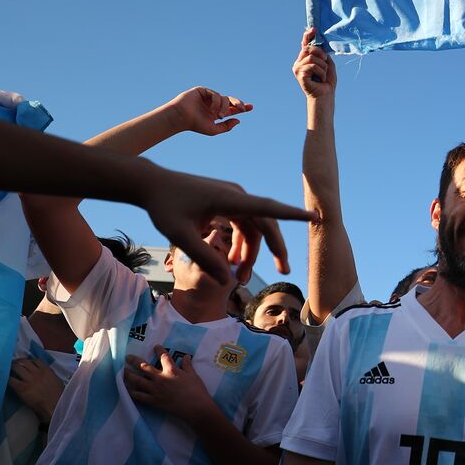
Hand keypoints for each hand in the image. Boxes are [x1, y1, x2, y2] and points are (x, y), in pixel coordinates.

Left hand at [7, 356, 63, 422]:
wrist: (54, 406)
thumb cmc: (58, 395)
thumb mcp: (56, 380)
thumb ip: (49, 374)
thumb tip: (42, 371)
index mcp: (46, 370)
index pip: (35, 360)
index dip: (29, 360)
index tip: (25, 362)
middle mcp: (37, 373)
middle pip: (24, 362)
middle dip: (17, 362)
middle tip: (13, 364)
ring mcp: (29, 380)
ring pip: (16, 367)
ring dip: (11, 368)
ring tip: (8, 370)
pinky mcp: (21, 388)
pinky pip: (11, 379)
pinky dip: (8, 378)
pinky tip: (7, 379)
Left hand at [124, 345, 214, 422]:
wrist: (196, 408)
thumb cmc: (197, 390)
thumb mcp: (194, 375)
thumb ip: (187, 365)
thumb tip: (186, 356)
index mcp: (171, 370)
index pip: (164, 356)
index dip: (159, 350)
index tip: (156, 346)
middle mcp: (160, 378)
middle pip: (144, 367)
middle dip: (134, 360)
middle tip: (127, 357)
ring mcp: (155, 390)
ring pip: (137, 380)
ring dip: (129, 375)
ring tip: (124, 371)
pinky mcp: (153, 401)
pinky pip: (139, 396)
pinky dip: (132, 392)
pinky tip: (128, 389)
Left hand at [135, 164, 313, 284]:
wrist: (150, 184)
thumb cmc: (163, 207)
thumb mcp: (179, 236)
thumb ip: (203, 257)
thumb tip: (226, 280)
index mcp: (229, 199)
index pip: (268, 208)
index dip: (292, 214)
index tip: (315, 216)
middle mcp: (236, 196)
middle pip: (265, 224)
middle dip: (273, 249)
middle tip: (282, 272)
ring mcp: (232, 198)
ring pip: (253, 228)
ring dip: (250, 252)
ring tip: (239, 277)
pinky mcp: (225, 202)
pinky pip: (242, 225)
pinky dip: (240, 244)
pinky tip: (230, 262)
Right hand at [166, 87, 252, 136]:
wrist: (181, 117)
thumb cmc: (195, 124)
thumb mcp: (214, 129)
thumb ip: (226, 126)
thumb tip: (239, 120)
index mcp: (217, 112)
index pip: (232, 109)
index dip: (241, 107)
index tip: (251, 107)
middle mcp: (214, 104)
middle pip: (231, 101)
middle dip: (238, 104)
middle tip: (242, 108)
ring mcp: (208, 97)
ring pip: (224, 99)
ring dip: (224, 107)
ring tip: (219, 115)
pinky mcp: (203, 90)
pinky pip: (215, 94)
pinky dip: (216, 102)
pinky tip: (212, 109)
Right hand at [294, 27, 336, 101]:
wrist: (325, 96)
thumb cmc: (326, 81)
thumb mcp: (327, 64)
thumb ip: (322, 54)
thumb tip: (319, 44)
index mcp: (305, 59)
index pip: (304, 44)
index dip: (308, 35)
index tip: (314, 29)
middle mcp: (299, 62)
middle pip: (308, 48)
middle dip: (320, 53)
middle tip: (325, 62)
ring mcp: (298, 68)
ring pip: (312, 57)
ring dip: (322, 66)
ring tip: (323, 75)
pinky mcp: (299, 74)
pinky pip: (312, 66)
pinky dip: (321, 72)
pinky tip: (321, 80)